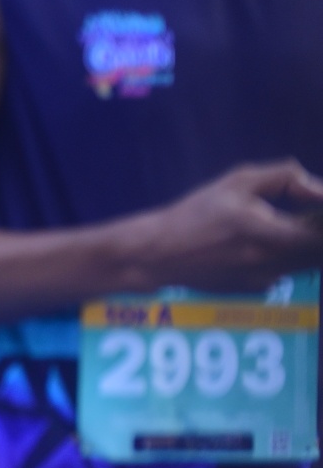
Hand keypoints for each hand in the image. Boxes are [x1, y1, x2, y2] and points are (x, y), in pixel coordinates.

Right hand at [143, 160, 322, 293]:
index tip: (315, 209)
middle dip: (317, 234)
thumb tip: (316, 190)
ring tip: (280, 229)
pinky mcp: (257, 289)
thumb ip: (284, 177)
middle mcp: (272, 262)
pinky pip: (285, 272)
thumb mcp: (236, 181)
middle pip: (319, 253)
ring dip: (306, 247)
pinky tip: (258, 248)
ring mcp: (266, 280)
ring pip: (307, 264)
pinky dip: (284, 259)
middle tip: (307, 217)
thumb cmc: (196, 213)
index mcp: (267, 232)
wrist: (161, 253)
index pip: (320, 234)